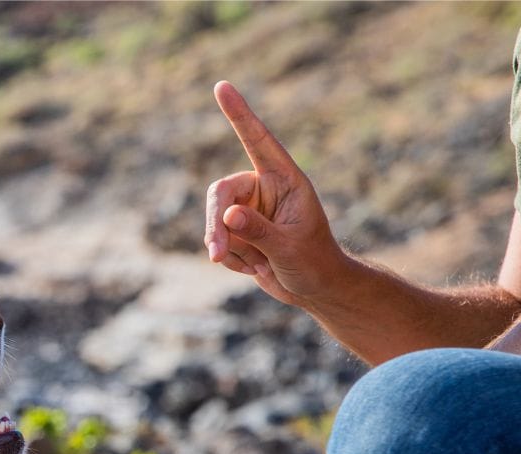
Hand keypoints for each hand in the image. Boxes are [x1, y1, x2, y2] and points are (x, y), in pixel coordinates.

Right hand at [204, 81, 351, 308]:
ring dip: (225, 247)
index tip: (221, 86)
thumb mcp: (289, 248)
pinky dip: (230, 258)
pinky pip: (217, 239)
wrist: (316, 289)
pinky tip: (254, 269)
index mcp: (285, 179)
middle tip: (216, 254)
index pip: (257, 141)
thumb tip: (227, 214)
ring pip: (214, 219)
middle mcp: (264, 188)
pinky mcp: (239, 231)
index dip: (239, 114)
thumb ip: (258, 230)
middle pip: (221, 193)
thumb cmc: (314, 263)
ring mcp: (249, 210)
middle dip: (216, 225)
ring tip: (251, 267)